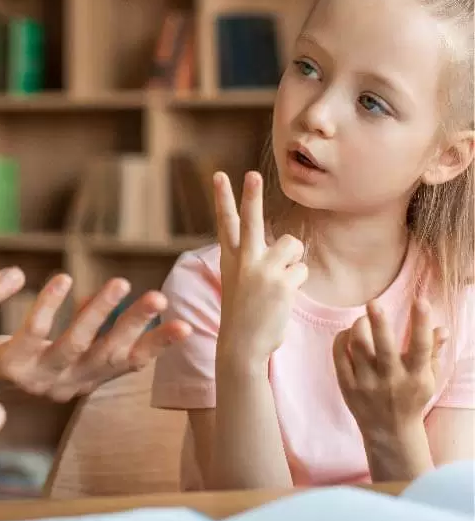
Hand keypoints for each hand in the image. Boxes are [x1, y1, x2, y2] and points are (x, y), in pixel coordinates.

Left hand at [0, 273, 190, 402]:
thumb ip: (87, 328)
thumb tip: (106, 296)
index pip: (129, 363)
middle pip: (107, 354)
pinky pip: (35, 331)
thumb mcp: (64, 351)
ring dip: (99, 314)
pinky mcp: (11, 364)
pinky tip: (64, 278)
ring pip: (75, 344)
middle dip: (134, 326)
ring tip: (118, 282)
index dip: (158, 346)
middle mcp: (67, 383)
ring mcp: (39, 376)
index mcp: (85, 380)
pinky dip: (50, 305)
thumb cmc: (24, 362)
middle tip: (159, 298)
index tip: (188, 326)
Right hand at [214, 170, 307, 369]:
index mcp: (230, 258)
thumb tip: (289, 244)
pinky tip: (283, 297)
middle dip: (252, 195)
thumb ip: (255, 258)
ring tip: (279, 281)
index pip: (226, 222)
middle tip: (252, 174)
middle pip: (251, 219)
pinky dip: (297, 282)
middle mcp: (244, 260)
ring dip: (292, 260)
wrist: (241, 346)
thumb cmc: (244, 312)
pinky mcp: (281, 283)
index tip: (220, 175)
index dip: (223, 197)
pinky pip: (301, 269)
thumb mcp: (238, 280)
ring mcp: (262, 270)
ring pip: (292, 245)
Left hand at [333, 298, 448, 437]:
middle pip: (383, 347)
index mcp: (416, 376)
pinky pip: (340, 354)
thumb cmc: (411, 397)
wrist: (390, 431)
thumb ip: (433, 352)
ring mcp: (367, 383)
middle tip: (374, 303)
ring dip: (359, 326)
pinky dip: (342, 338)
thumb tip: (442, 328)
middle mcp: (392, 380)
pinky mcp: (347, 385)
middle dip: (379, 323)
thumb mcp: (428, 378)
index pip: (421, 347)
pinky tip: (348, 333)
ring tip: (364, 319)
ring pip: (358, 346)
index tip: (421, 300)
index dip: (421, 323)